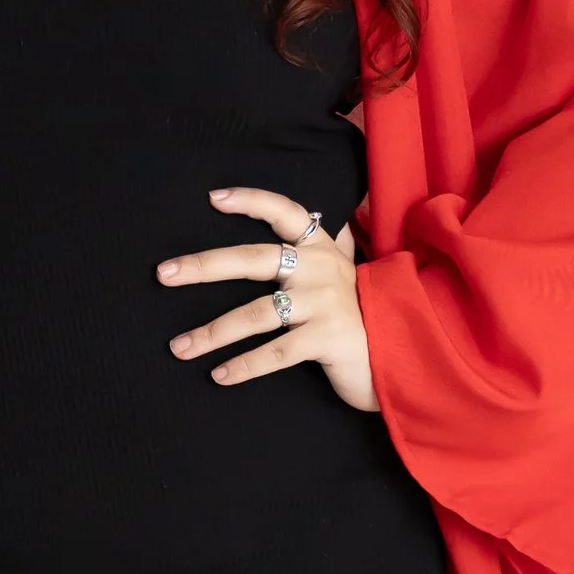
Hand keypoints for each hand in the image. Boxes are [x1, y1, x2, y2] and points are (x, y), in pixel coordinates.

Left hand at [157, 188, 379, 412]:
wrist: (408, 352)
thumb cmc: (366, 314)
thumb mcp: (346, 273)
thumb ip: (326, 248)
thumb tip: (321, 214)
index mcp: (321, 249)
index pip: (285, 212)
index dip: (250, 202)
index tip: (213, 199)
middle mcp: (320, 270)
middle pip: (253, 260)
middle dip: (204, 266)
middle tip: (164, 274)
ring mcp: (324, 304)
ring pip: (256, 314)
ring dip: (212, 332)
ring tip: (179, 347)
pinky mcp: (327, 339)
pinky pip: (276, 352)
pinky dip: (244, 365)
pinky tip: (218, 374)